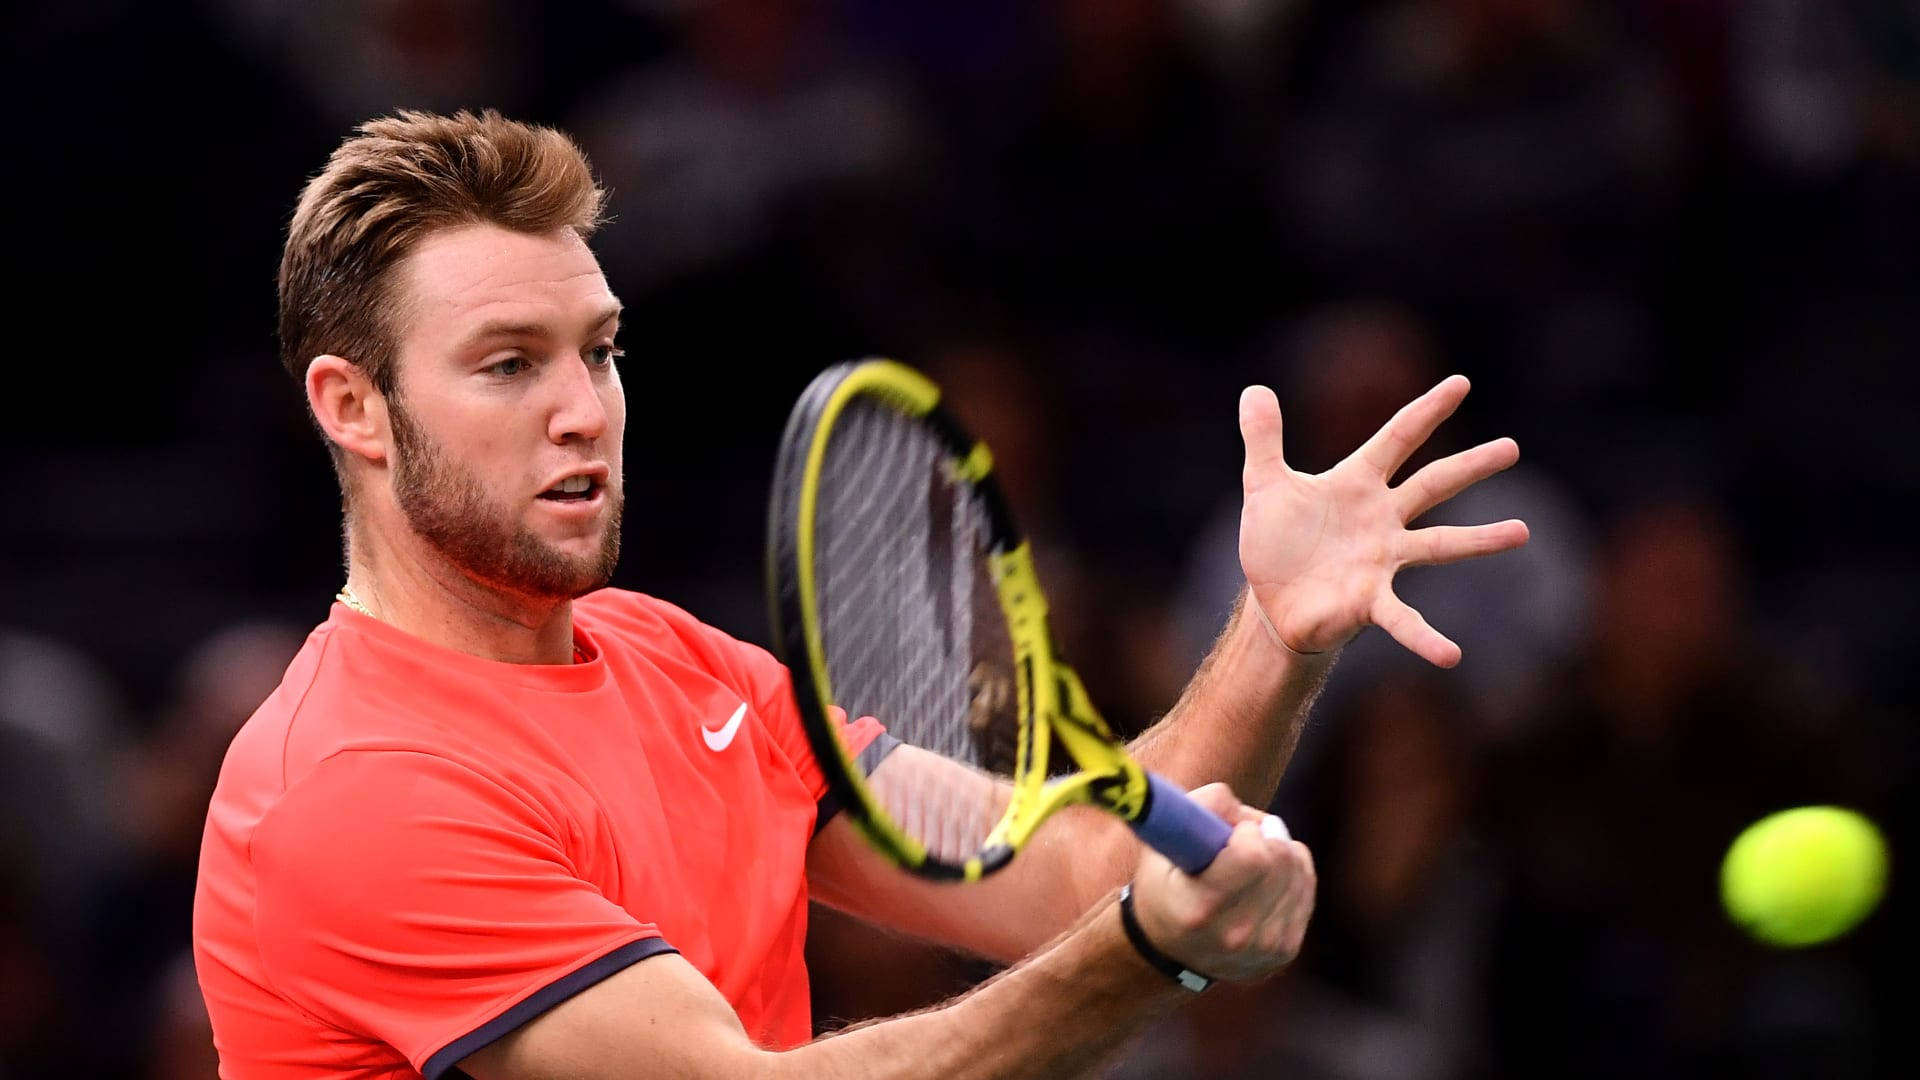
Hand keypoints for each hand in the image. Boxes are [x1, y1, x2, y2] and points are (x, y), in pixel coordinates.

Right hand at [1128, 784, 1315, 982]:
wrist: (1167, 947)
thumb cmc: (1162, 883)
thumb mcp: (1161, 841)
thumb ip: (1200, 810)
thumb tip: (1250, 817)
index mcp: (1198, 909)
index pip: (1252, 856)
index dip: (1246, 832)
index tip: (1230, 832)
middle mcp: (1234, 935)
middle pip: (1280, 861)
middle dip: (1264, 837)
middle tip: (1241, 839)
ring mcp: (1263, 948)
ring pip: (1298, 872)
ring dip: (1279, 852)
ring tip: (1250, 859)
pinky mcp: (1285, 951)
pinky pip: (1306, 889)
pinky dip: (1292, 872)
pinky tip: (1267, 876)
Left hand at [1237, 375, 1529, 666]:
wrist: (1272, 601)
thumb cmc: (1277, 541)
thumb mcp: (1264, 485)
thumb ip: (1263, 439)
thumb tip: (1254, 389)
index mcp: (1357, 484)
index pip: (1398, 438)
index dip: (1427, 411)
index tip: (1460, 383)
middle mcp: (1381, 519)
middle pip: (1433, 484)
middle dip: (1472, 466)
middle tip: (1512, 447)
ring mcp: (1383, 560)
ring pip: (1440, 544)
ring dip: (1480, 540)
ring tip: (1522, 531)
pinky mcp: (1372, 601)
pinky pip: (1404, 619)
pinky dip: (1425, 637)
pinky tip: (1451, 654)